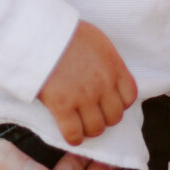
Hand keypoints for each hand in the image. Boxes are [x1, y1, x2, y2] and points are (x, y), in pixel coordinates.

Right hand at [38, 21, 136, 145]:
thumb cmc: (64, 32)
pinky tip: (71, 136)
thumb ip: (106, 59)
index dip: (120, 103)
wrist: (39, 32)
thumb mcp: (96, 40)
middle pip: (115, 115)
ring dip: (90, 129)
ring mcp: (84, 96)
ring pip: (97, 127)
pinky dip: (74, 138)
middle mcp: (103, 83)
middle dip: (105, 118)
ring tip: (82, 126)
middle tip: (93, 116)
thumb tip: (106, 72)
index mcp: (113, 66)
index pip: (129, 96)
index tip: (108, 103)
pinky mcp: (62, 105)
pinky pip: (74, 132)